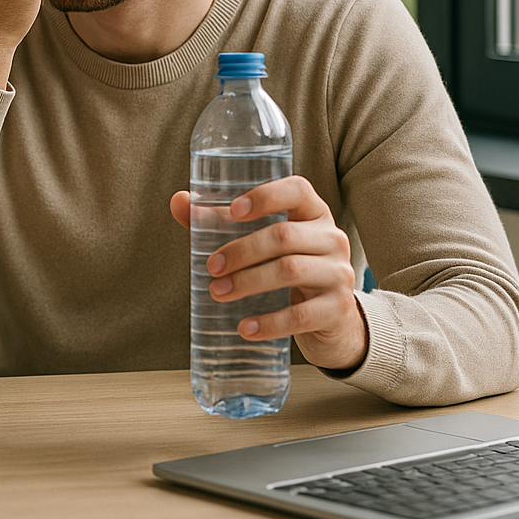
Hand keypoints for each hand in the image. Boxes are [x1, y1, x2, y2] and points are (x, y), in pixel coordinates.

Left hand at [170, 176, 367, 371]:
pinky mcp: (337, 310)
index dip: (266, 196)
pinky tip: (245, 327)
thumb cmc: (286, 266)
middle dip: (241, 251)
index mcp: (313, 213)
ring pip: (291, 271)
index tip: (233, 211)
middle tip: (211, 268)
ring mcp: (339, 274)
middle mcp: (332, 238)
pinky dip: (269, 323)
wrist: (330, 317)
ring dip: (248, 282)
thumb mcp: (262, 241)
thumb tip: (178, 201)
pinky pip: (301, 315)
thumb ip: (220, 221)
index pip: (298, 190)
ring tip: (217, 293)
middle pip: (284, 236)